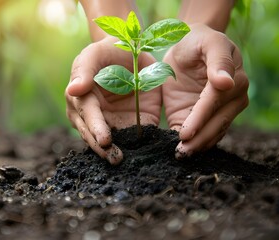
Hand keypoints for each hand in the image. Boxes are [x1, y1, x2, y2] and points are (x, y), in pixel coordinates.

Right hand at [65, 36, 161, 164]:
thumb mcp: (96, 53)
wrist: (132, 53)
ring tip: (121, 161)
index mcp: (81, 98)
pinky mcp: (130, 126)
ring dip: (112, 153)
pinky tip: (138, 158)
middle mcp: (91, 115)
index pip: (87, 115)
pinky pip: (130, 140)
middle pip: (93, 134)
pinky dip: (133, 150)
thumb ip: (85, 69)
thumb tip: (73, 89)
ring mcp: (110, 123)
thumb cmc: (108, 50)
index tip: (104, 140)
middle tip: (114, 157)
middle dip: (102, 147)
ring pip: (106, 142)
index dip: (95, 128)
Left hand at [162, 24, 248, 158]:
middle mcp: (232, 98)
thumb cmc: (197, 40)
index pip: (214, 102)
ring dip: (198, 146)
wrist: (188, 46)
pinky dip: (194, 145)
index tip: (185, 132)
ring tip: (181, 156)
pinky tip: (182, 153)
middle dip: (199, 139)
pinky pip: (203, 135)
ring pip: (213, 133)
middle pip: (216, 123)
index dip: (200, 118)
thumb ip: (218, 61)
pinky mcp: (205, 117)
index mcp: (234, 79)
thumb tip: (227, 82)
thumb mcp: (208, 42)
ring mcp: (220, 110)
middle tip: (181, 153)